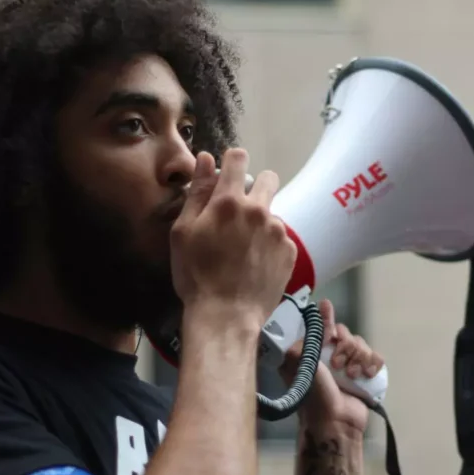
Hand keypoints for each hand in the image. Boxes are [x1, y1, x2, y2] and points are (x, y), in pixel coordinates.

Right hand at [170, 148, 296, 327]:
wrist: (226, 316)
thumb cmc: (196, 276)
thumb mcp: (183, 232)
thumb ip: (197, 192)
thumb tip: (205, 159)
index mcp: (229, 202)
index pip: (238, 158)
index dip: (232, 162)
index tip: (228, 175)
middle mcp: (259, 210)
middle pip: (269, 178)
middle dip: (256, 187)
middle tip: (241, 212)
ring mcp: (278, 231)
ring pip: (273, 212)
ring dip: (261, 221)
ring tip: (244, 248)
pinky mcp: (290, 251)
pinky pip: (281, 237)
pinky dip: (270, 245)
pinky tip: (256, 264)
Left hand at [280, 299, 384, 436]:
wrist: (336, 423)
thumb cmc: (314, 396)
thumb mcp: (304, 365)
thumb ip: (307, 339)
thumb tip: (313, 316)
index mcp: (311, 352)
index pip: (322, 326)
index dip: (327, 321)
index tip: (328, 312)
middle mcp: (329, 356)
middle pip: (345, 333)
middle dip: (345, 346)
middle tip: (338, 365)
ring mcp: (349, 365)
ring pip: (362, 344)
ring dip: (359, 358)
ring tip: (352, 376)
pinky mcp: (365, 374)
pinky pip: (376, 357)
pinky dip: (373, 363)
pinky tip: (367, 375)